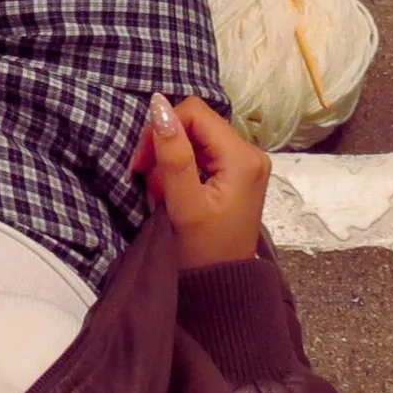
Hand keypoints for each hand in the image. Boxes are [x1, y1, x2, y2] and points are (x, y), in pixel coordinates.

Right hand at [130, 93, 269, 269]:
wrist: (221, 286)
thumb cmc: (202, 251)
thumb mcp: (184, 204)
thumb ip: (173, 155)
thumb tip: (159, 106)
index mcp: (243, 158)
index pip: (195, 113)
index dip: (163, 128)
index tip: (142, 162)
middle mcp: (251, 153)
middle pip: (197, 123)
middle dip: (166, 145)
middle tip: (146, 177)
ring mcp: (246, 164)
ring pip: (198, 138)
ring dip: (171, 158)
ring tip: (161, 190)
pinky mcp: (238, 174)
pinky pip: (204, 153)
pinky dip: (183, 167)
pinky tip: (173, 191)